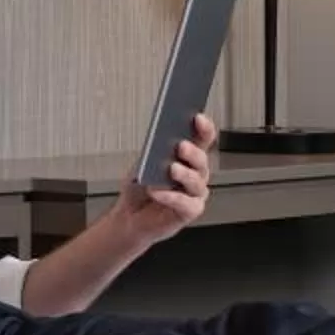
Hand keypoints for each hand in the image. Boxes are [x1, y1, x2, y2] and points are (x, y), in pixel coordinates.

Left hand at [115, 115, 214, 247]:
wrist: (130, 216)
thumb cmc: (140, 188)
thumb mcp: (143, 163)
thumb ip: (154, 153)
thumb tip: (161, 141)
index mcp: (188, 158)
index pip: (203, 139)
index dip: (204, 128)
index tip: (197, 117)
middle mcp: (196, 174)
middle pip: (202, 160)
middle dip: (193, 152)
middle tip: (181, 146)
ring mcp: (194, 194)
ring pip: (196, 182)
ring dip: (184, 174)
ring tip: (171, 169)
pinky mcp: (190, 212)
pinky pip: (186, 204)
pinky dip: (171, 197)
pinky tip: (157, 191)